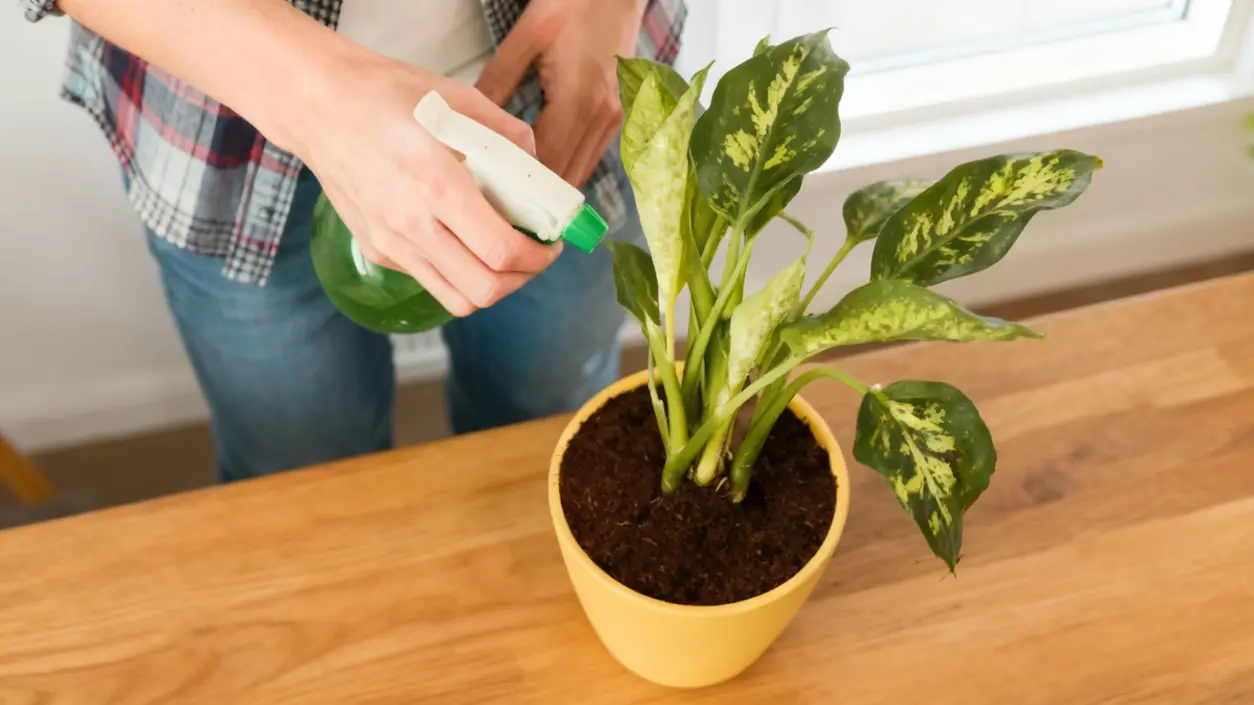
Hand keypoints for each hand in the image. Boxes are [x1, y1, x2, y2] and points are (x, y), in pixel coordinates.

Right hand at [294, 52, 561, 316]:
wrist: (317, 106)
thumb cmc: (385, 96)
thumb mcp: (456, 100)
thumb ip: (507, 135)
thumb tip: (539, 169)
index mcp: (437, 185)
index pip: (501, 250)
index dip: (538, 256)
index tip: (551, 244)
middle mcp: (411, 224)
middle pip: (484, 289)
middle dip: (522, 278)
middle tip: (534, 254)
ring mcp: (390, 243)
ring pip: (457, 299)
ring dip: (491, 285)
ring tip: (503, 256)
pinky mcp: (377, 249)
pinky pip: (431, 280)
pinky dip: (458, 272)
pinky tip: (462, 239)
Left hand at [476, 0, 644, 186]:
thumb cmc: (573, 4)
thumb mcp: (526, 38)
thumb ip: (497, 81)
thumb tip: (466, 121)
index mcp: (578, 99)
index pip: (547, 162)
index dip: (520, 187)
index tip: (491, 201)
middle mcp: (602, 116)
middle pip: (565, 176)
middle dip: (534, 196)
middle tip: (498, 206)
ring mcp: (614, 119)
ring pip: (580, 172)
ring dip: (551, 187)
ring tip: (515, 196)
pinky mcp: (617, 117)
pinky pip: (590, 157)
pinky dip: (566, 168)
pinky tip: (541, 172)